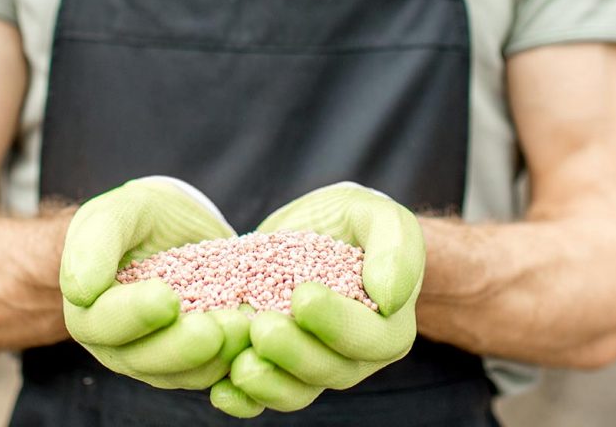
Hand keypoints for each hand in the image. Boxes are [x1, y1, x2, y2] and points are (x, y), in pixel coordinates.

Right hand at [60, 177, 251, 391]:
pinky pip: (211, 375)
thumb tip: (81, 290)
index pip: (104, 322)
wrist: (176, 227)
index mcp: (89, 309)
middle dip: (180, 347)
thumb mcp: (118, 211)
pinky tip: (255, 340)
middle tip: (214, 328)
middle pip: (142, 359)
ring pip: (180, 374)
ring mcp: (157, 358)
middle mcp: (118, 344)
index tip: (166, 298)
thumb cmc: (140, 218)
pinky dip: (234, 363)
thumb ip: (95, 242)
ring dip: (213, 359)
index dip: (134, 314)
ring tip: (243, 329)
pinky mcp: (195, 363)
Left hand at [226, 183, 424, 412]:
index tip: (303, 296)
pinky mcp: (278, 369)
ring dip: (268, 383)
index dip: (337, 323)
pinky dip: (243, 400)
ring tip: (240, 366)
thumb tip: (388, 296)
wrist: (317, 229)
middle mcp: (355, 356)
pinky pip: (263, 396)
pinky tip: (221, 390)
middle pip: (331, 371)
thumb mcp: (378, 214)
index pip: (371, 338)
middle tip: (262, 328)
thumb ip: (394, 246)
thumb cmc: (354, 221)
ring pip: (297, 392)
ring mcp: (315, 368)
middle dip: (295, 354)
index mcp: (389, 325)